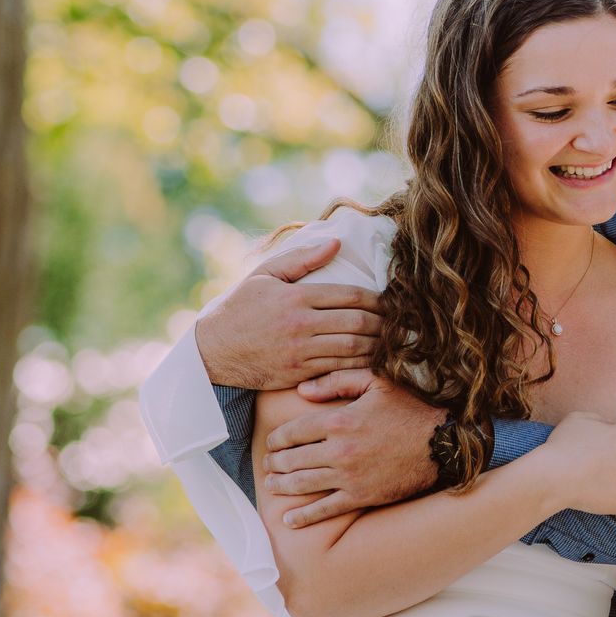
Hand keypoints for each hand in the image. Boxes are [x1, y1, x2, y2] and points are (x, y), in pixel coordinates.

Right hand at [193, 232, 383, 392]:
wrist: (214, 352)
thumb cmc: (242, 308)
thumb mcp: (265, 275)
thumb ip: (301, 259)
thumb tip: (337, 243)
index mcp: (297, 297)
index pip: (350, 295)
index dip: (377, 299)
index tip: (391, 300)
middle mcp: (301, 324)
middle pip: (358, 322)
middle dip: (384, 323)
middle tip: (401, 322)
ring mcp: (301, 351)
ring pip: (353, 348)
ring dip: (379, 345)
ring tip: (393, 341)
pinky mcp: (300, 373)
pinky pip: (340, 369)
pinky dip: (361, 365)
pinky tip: (374, 361)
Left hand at [261, 372, 447, 529]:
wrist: (443, 443)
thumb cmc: (410, 408)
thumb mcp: (376, 383)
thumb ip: (337, 381)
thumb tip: (302, 390)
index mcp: (339, 421)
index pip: (293, 431)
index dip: (277, 438)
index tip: (272, 442)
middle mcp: (339, 450)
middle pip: (292, 459)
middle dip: (275, 462)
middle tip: (268, 464)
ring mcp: (349, 477)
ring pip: (302, 484)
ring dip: (282, 485)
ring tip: (272, 484)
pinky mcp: (361, 496)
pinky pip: (325, 509)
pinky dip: (304, 516)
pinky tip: (290, 519)